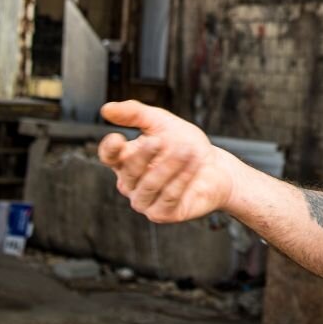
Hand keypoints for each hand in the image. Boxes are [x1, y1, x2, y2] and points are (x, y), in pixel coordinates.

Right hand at [97, 100, 236, 222]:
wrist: (216, 168)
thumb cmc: (185, 143)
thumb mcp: (161, 122)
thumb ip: (135, 113)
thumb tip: (106, 108)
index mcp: (125, 161)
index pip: (108, 156)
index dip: (110, 149)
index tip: (119, 138)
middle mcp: (130, 184)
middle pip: (129, 172)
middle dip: (144, 156)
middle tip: (160, 140)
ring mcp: (145, 202)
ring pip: (149, 186)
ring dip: (168, 166)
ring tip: (186, 150)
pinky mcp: (162, 214)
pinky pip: (168, 198)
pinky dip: (182, 179)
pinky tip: (194, 164)